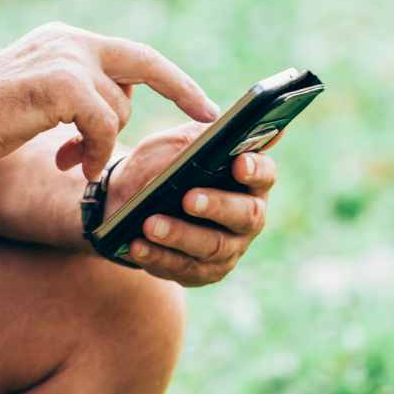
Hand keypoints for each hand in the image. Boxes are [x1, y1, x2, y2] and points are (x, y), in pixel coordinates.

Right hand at [0, 23, 219, 180]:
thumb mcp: (40, 96)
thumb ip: (77, 93)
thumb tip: (116, 109)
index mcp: (65, 39)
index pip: (132, 53)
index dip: (171, 77)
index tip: (202, 102)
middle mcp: (70, 40)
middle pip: (143, 64)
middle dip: (179, 91)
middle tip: (205, 119)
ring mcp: (68, 58)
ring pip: (119, 107)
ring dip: (103, 141)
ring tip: (73, 159)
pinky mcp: (64, 84)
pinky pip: (104, 126)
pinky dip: (95, 151)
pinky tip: (72, 166)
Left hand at [103, 125, 277, 285]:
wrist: (128, 198)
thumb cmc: (162, 164)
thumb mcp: (177, 143)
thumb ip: (199, 135)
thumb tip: (220, 121)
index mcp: (248, 179)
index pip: (265, 173)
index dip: (255, 169)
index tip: (238, 163)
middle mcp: (246, 217)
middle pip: (244, 215)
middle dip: (216, 205)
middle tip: (188, 198)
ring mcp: (228, 249)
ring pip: (211, 246)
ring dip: (180, 235)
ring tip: (150, 224)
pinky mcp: (201, 272)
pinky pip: (182, 268)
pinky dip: (158, 256)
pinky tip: (137, 245)